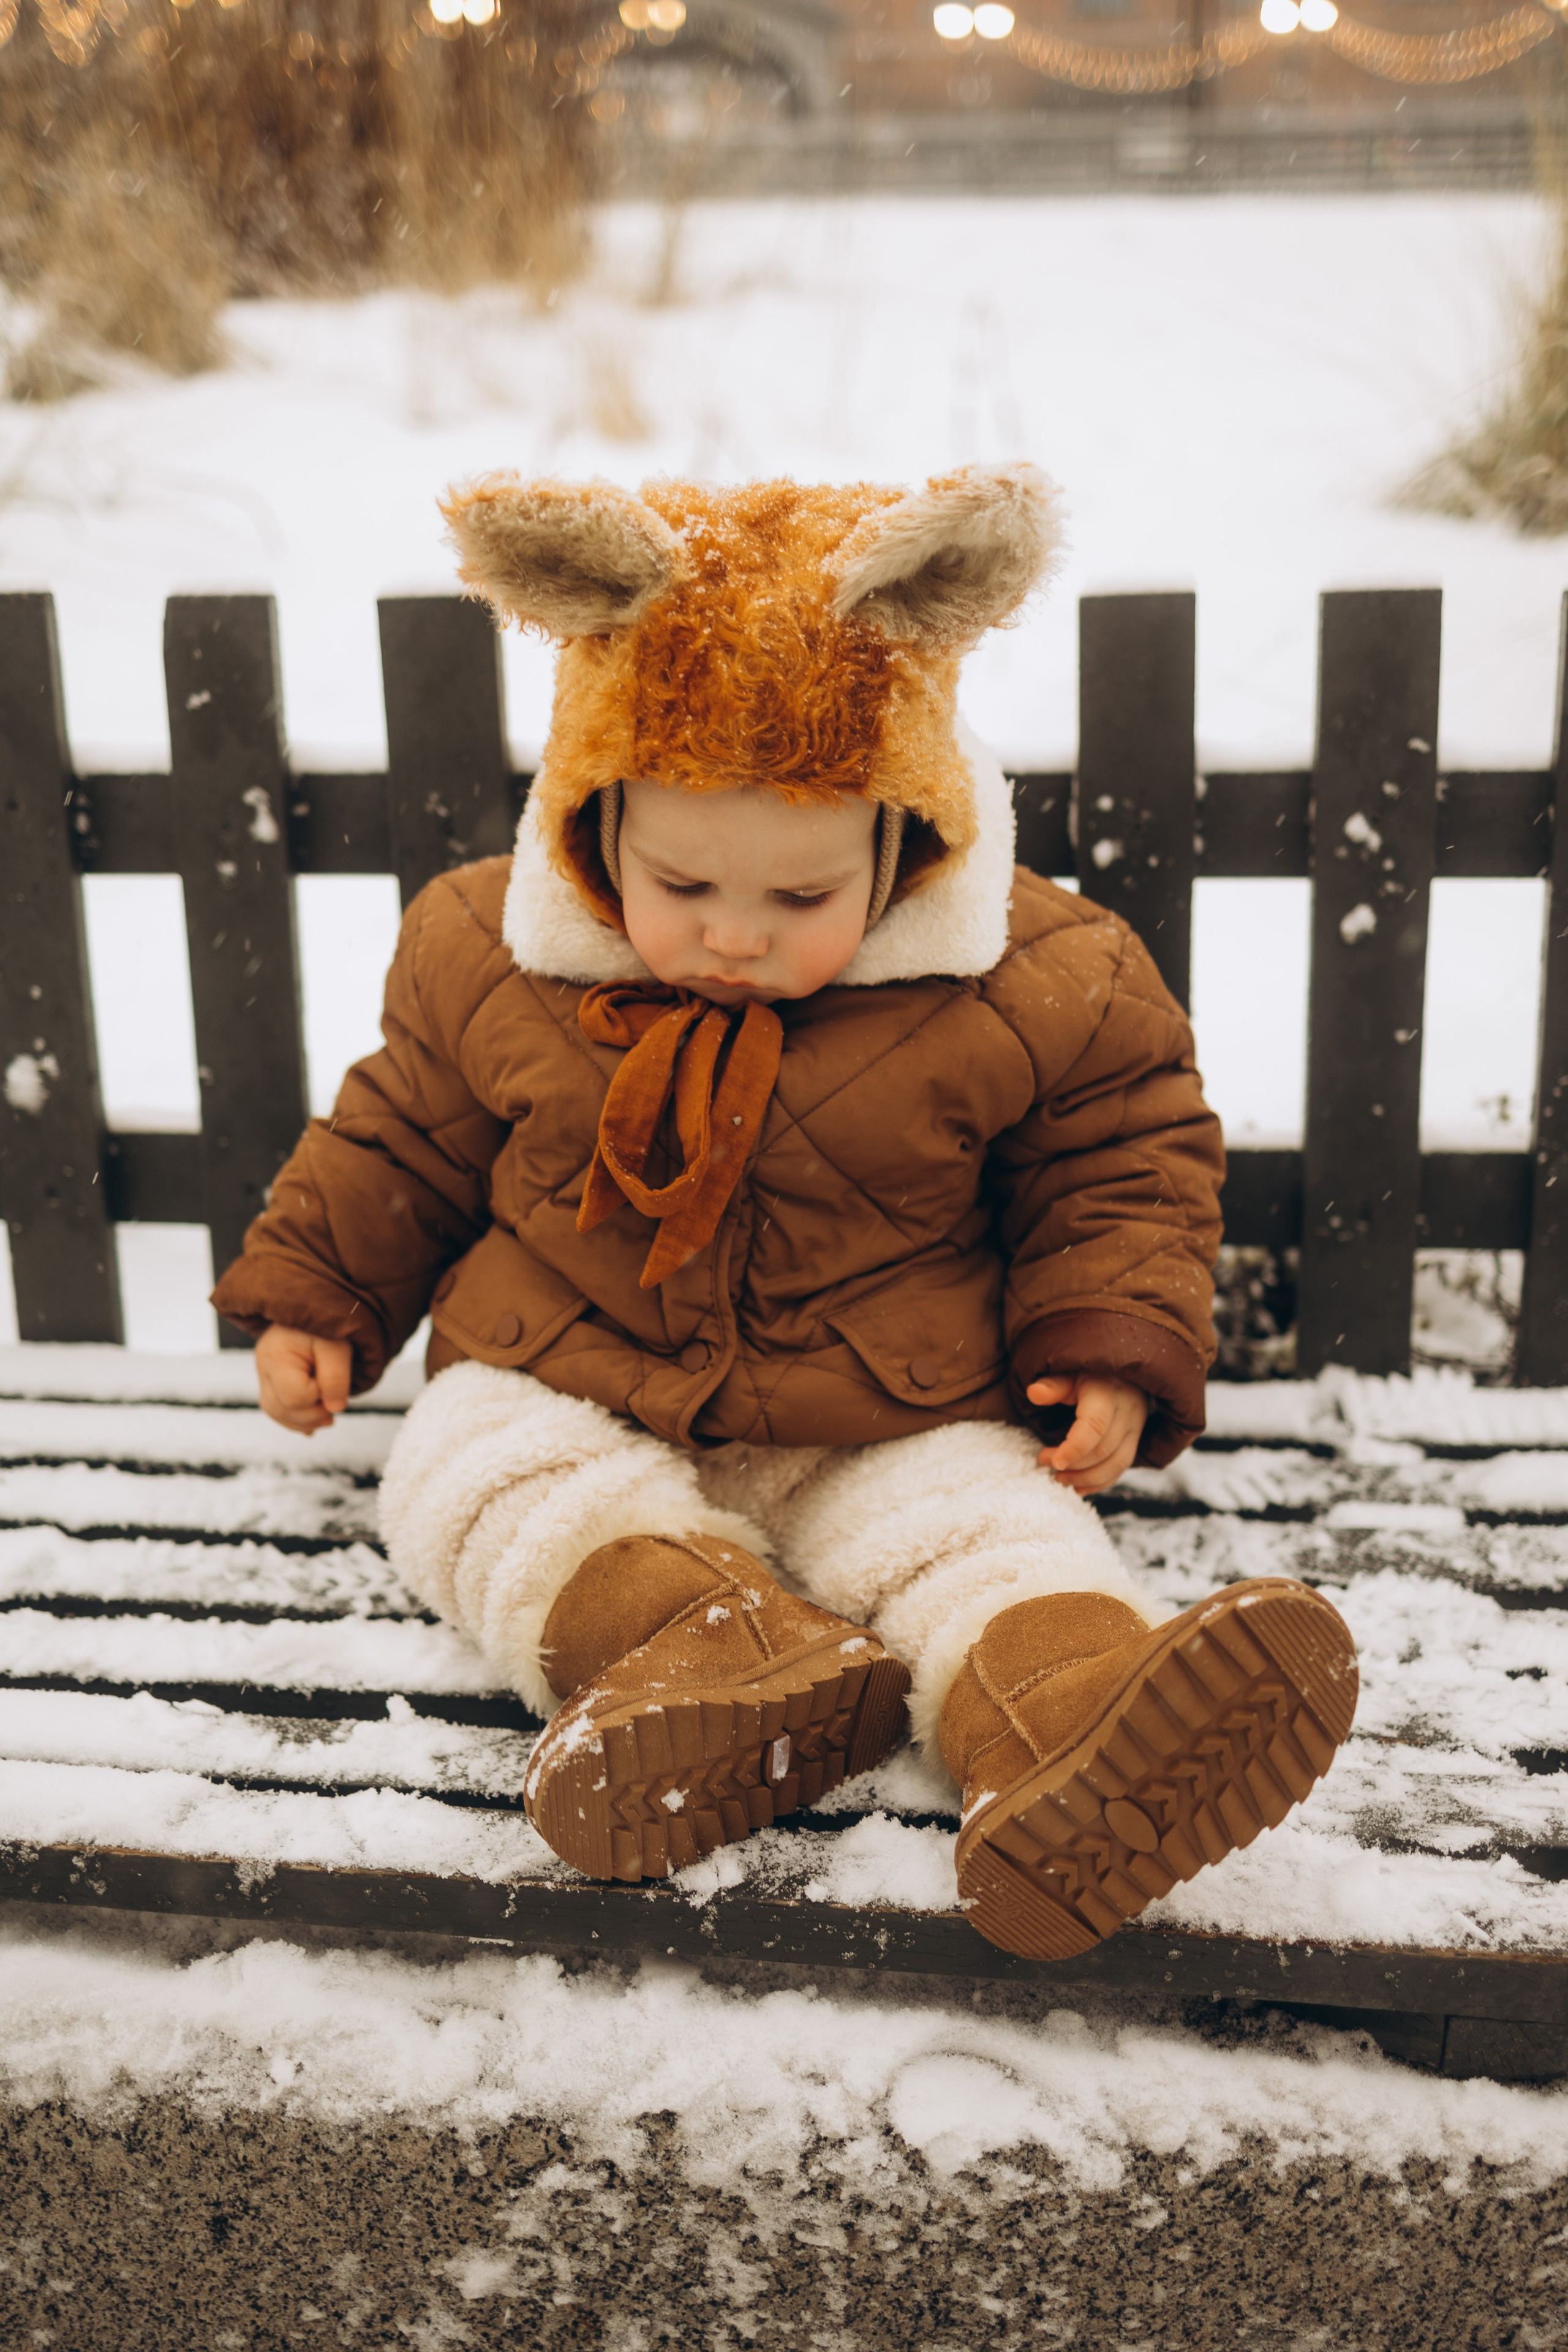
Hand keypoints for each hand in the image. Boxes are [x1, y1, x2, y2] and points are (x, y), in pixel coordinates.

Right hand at [256, 1324, 352, 1435]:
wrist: (319, 1306)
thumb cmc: (328, 1324)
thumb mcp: (339, 1345)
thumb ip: (336, 1377)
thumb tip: (333, 1409)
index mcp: (275, 1354)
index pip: (294, 1396)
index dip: (319, 1397)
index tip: (336, 1383)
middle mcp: (263, 1365)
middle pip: (280, 1409)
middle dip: (312, 1414)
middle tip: (336, 1405)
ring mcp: (264, 1373)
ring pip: (276, 1412)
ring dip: (304, 1420)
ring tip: (329, 1416)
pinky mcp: (273, 1379)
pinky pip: (278, 1408)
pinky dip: (298, 1418)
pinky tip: (315, 1422)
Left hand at [1028, 1373, 1148, 1495]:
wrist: (1120, 1373)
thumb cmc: (1087, 1373)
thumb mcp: (1069, 1373)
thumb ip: (1053, 1385)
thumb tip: (1034, 1393)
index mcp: (1108, 1392)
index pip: (1095, 1426)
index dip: (1074, 1448)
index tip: (1052, 1462)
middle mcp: (1127, 1410)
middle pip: (1103, 1449)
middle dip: (1073, 1464)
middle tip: (1044, 1462)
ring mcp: (1135, 1427)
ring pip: (1116, 1463)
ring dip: (1086, 1478)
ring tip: (1059, 1479)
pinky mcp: (1136, 1439)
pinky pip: (1122, 1468)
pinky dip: (1100, 1482)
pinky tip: (1078, 1487)